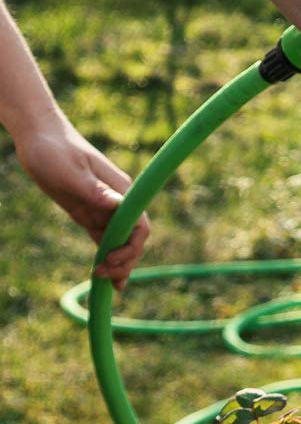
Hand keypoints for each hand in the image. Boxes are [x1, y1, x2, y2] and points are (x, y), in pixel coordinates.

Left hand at [14, 120, 149, 289]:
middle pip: (133, 239)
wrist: (38, 137)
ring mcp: (104, 209)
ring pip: (120, 243)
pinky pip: (103, 240)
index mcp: (121, 191)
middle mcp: (118, 202)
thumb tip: (118, 206)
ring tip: (109, 286)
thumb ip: (96, 191)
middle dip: (124, 261)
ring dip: (118, 265)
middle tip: (103, 276)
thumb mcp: (72, 171)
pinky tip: (105, 276)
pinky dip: (107, 258)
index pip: (140, 225)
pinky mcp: (89, 214)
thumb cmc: (54, 148)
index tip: (111, 259)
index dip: (132, 247)